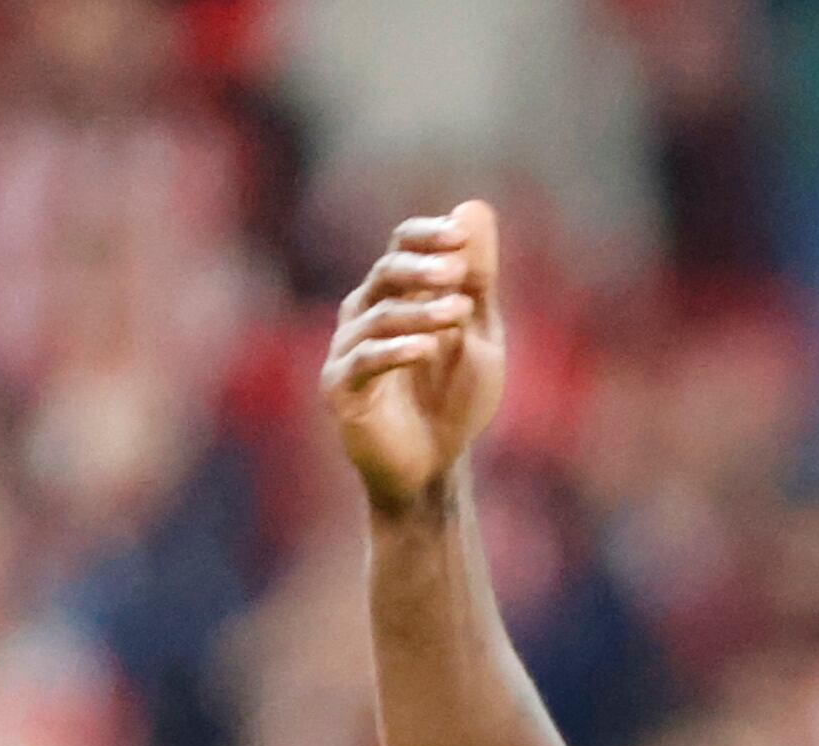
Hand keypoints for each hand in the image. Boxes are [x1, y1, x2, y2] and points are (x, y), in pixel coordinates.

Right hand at [323, 201, 507, 516]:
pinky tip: (427, 348)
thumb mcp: (477, 333)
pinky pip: (363, 361)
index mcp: (396, 295)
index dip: (426, 236)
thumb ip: (477, 277)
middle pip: (384, 273)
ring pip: (378, 316)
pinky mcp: (340, 390)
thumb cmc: (453, 398)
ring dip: (421, 312)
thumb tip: (474, 206)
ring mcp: (348, 351)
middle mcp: (364, 315)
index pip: (401, 246)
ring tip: (459, 314)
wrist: (433, 467)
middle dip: (421, 268)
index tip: (460, 237)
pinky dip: (396, 351)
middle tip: (457, 271)